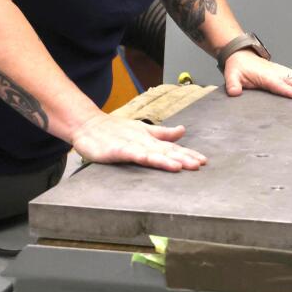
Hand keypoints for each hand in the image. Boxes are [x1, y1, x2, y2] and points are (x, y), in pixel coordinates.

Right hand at [69, 112, 206, 171]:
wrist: (88, 125)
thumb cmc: (115, 130)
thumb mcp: (142, 131)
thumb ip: (162, 133)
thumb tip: (183, 131)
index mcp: (150, 140)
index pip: (172, 148)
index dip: (188, 154)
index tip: (203, 161)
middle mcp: (144, 142)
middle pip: (167, 151)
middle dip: (184, 157)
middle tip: (200, 164)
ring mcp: (131, 145)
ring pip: (152, 153)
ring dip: (168, 158)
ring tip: (182, 165)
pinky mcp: (118, 150)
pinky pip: (132, 154)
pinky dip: (144, 157)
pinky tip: (151, 160)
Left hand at [224, 51, 291, 100]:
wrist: (241, 55)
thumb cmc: (237, 67)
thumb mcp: (231, 75)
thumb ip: (233, 84)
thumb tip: (234, 92)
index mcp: (266, 76)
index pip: (278, 85)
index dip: (288, 90)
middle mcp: (278, 73)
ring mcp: (284, 72)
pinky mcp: (287, 72)